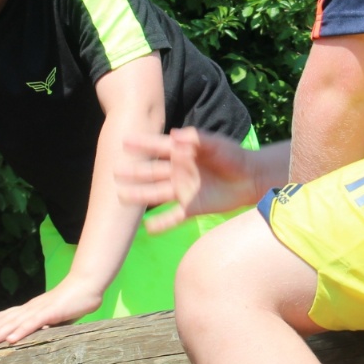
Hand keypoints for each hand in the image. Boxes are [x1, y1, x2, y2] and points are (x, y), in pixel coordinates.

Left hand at [0, 279, 104, 350]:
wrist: (87, 286)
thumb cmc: (73, 303)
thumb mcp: (54, 318)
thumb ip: (44, 326)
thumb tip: (35, 337)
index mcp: (30, 308)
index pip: (5, 316)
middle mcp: (30, 308)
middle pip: (4, 321)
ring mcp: (39, 309)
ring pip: (14, 323)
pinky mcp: (51, 312)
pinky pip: (33, 323)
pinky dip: (20, 331)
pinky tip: (10, 340)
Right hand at [118, 127, 267, 231]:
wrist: (250, 178)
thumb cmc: (233, 156)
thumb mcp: (216, 144)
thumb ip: (196, 138)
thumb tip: (174, 134)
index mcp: (182, 153)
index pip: (158, 148)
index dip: (142, 144)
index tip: (123, 140)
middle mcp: (178, 172)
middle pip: (151, 172)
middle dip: (134, 172)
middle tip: (113, 171)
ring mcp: (183, 190)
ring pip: (156, 193)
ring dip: (139, 195)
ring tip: (121, 196)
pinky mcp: (192, 207)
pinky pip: (173, 216)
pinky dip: (161, 223)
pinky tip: (147, 228)